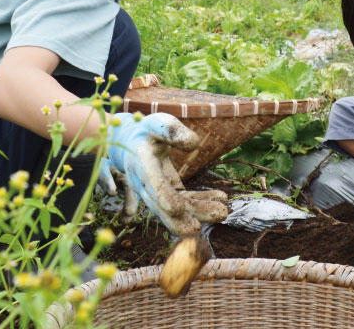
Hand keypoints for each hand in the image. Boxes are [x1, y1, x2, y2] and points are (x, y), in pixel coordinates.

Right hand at [103, 112, 227, 235]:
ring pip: (174, 209)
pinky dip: (200, 202)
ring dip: (197, 212)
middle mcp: (145, 184)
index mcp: (142, 164)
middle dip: (178, 220)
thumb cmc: (147, 130)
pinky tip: (220, 199)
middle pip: (161, 207)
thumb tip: (194, 143)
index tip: (177, 209)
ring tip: (223, 211)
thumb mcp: (158, 123)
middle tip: (197, 229)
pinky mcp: (166, 194)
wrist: (131, 142)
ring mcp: (155, 193)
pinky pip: (183, 202)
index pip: (152, 185)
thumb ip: (172, 131)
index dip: (164, 198)